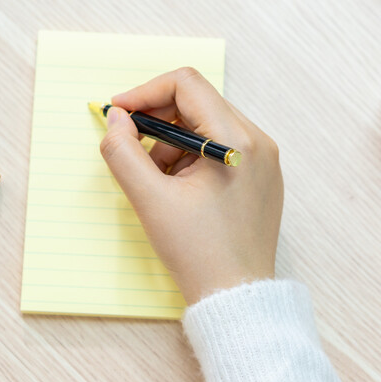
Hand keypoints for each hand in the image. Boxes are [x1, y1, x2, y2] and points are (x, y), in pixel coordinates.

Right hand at [98, 67, 282, 303]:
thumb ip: (123, 152)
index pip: (186, 84)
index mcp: (236, 141)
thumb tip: (117, 119)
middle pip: (197, 102)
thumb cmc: (199, 254)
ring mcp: (263, 159)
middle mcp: (257, 142)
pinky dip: (191, 156)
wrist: (236, 297)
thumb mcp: (149, 200)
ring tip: (157, 181)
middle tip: (130, 147)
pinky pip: (220, 146)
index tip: (118, 114)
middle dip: (157, 120)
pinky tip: (177, 190)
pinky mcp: (261, 176)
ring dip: (171, 141)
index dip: (145, 92)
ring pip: (207, 124)